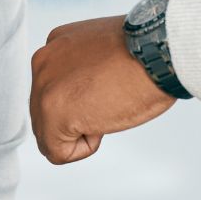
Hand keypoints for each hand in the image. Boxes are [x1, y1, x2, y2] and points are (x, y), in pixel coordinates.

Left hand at [30, 16, 175, 164]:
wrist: (157, 52)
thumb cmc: (147, 53)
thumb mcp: (104, 53)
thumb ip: (83, 71)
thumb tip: (84, 97)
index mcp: (56, 48)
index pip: (53, 90)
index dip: (84, 101)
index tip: (108, 88)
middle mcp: (43, 64)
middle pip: (45, 112)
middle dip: (77, 117)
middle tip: (109, 101)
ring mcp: (44, 89)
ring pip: (48, 133)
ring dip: (80, 132)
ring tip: (107, 109)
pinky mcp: (52, 114)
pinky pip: (57, 151)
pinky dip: (83, 149)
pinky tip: (102, 124)